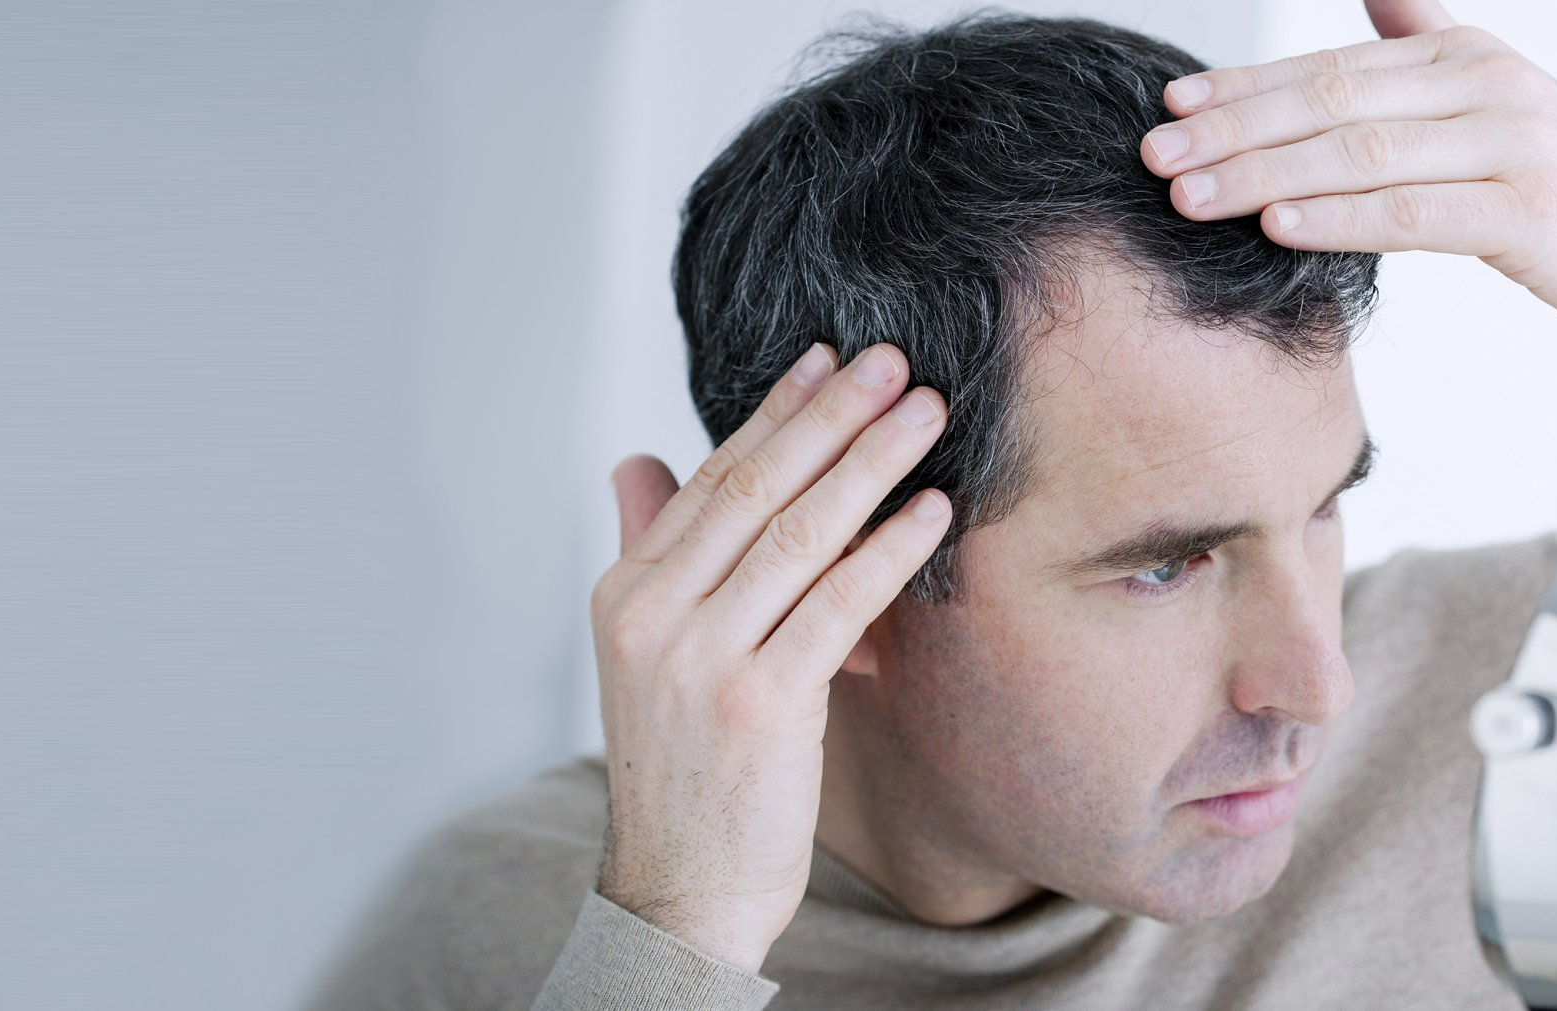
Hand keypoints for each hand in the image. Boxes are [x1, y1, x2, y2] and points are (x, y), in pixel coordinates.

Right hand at [591, 342, 949, 972]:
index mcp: (624, 594)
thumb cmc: (684, 771)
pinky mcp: (759, 704)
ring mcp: (701, 659)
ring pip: (801, 535)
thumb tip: (635, 463)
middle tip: (892, 359)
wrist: (681, 889)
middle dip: (831, 416)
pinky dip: (889, 549)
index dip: (774, 413)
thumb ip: (647, 554)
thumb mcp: (643, 656)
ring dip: (871, 463)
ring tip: (926, 413)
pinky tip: (932, 510)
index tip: (823, 358)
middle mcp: (652, 616)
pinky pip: (838, 604)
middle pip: (757, 491)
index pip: (710, 482)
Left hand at [1139, 0, 1556, 355]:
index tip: (1170, 110)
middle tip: (1155, 156)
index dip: (1242, 88)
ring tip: (1190, 195)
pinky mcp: (1527, 212)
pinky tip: (1276, 225)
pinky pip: (1411, 212)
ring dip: (1262, 175)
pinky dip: (1337, 218)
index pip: (1327, 70)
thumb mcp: (1499, 101)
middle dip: (1231, 131)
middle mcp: (1480, 87)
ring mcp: (1507, 146)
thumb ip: (1432, 47)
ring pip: (1358, 156)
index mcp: (1460, 58)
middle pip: (1328, 105)